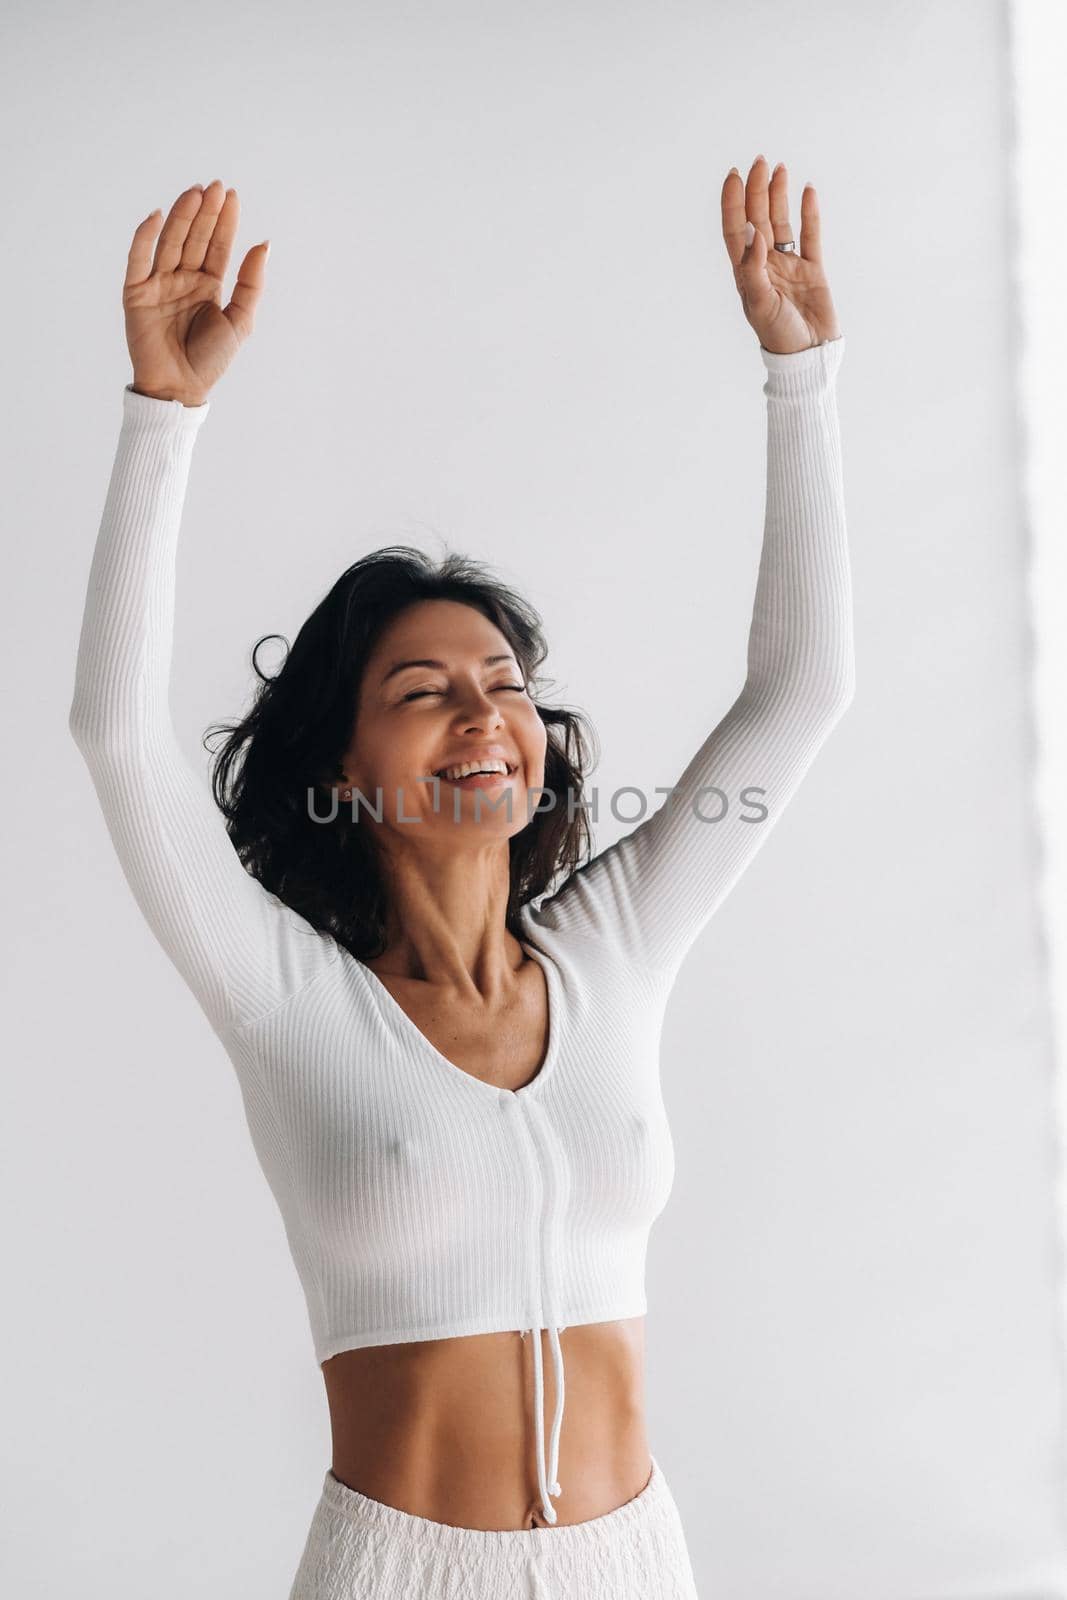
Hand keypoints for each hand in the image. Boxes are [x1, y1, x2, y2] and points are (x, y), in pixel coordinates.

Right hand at [123, 180, 268, 404]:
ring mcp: (158, 284)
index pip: (216, 246)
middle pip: (194, 238)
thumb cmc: (211, 360)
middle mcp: (183, 280)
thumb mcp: (240, 320)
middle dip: (205, 213)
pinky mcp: (135, 293)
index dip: (224, 222)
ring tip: (195, 194)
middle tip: (215, 188)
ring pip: (170, 242)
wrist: (181, 388)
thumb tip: (264, 244)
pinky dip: (145, 237)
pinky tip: (157, 216)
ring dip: (181, 217)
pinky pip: (138, 260)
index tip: (231, 196)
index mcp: (207, 286)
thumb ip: (251, 283)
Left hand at [721, 156, 840, 354]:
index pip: (735, 231)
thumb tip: (751, 231)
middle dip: (756, 190)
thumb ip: (752, 268)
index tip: (733, 175)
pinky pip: (811, 235)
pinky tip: (808, 191)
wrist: (809, 356)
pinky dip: (809, 213)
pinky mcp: (813, 270)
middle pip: (757, 219)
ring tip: (779, 169)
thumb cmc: (779, 336)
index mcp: (747, 274)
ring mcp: (789, 266)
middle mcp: (765, 265)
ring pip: (781, 222)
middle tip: (759, 161)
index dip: (732, 203)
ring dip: (779, 195)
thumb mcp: (759, 304)